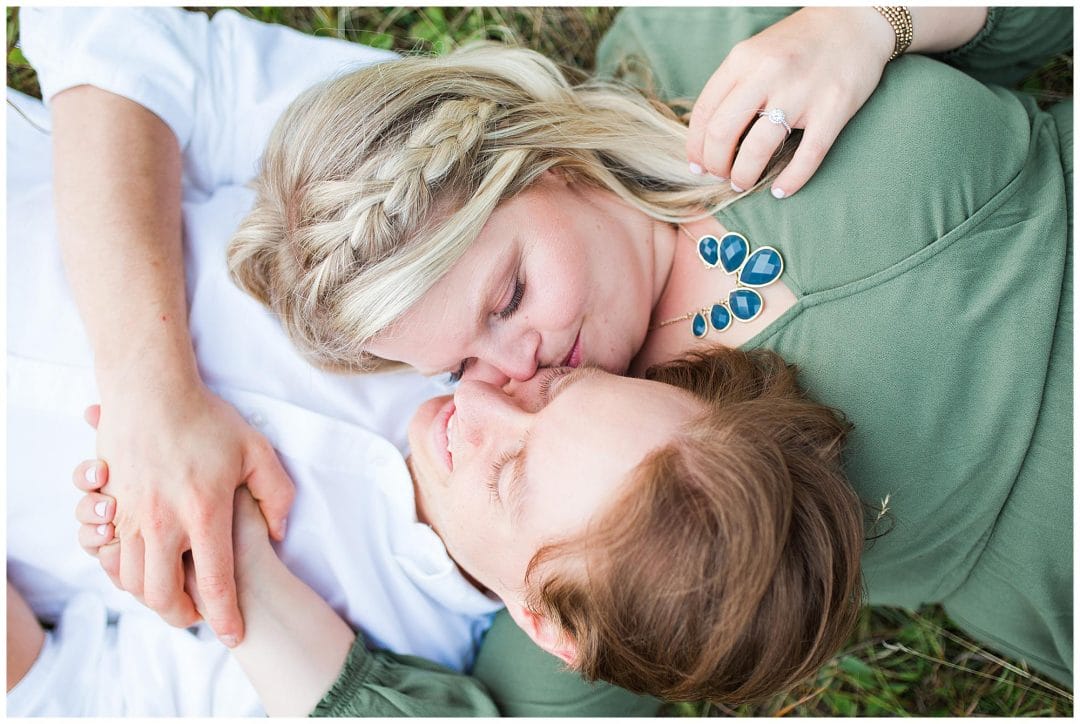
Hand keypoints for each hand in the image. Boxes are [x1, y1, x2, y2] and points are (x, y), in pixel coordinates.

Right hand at [78, 384, 294, 646]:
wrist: (150, 390)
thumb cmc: (207, 419)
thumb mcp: (257, 451)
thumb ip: (276, 494)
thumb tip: (277, 531)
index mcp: (204, 513)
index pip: (215, 582)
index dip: (225, 616)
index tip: (234, 635)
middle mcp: (163, 523)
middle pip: (163, 595)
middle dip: (182, 617)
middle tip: (199, 616)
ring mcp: (130, 516)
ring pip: (132, 582)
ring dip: (152, 598)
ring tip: (175, 595)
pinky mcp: (110, 507)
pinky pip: (109, 559)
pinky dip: (124, 573)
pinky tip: (146, 566)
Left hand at [686, 7, 894, 197]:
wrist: (855, 20)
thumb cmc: (799, 42)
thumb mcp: (756, 51)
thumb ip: (732, 85)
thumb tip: (706, 133)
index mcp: (743, 59)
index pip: (705, 112)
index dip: (695, 147)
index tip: (697, 165)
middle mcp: (768, 73)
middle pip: (723, 133)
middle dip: (715, 165)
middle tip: (720, 176)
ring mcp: (801, 92)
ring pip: (758, 149)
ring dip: (744, 176)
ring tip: (743, 183)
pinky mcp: (833, 108)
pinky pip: (807, 156)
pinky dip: (791, 180)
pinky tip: (780, 190)